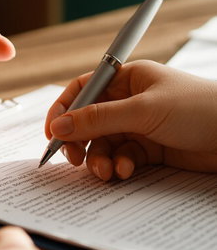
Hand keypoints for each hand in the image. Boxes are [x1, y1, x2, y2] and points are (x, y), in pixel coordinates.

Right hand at [45, 60, 216, 180]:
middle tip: (73, 158)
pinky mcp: (148, 147)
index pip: (83, 89)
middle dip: (79, 139)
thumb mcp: (143, 110)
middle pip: (88, 119)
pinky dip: (119, 165)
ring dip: (99, 158)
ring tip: (104, 171)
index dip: (64, 108)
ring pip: (103, 142)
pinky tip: (126, 170)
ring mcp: (137, 124)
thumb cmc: (198, 108)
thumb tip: (59, 125)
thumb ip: (99, 119)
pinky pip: (121, 156)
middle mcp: (128, 100)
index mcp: (125, 79)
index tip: (52, 131)